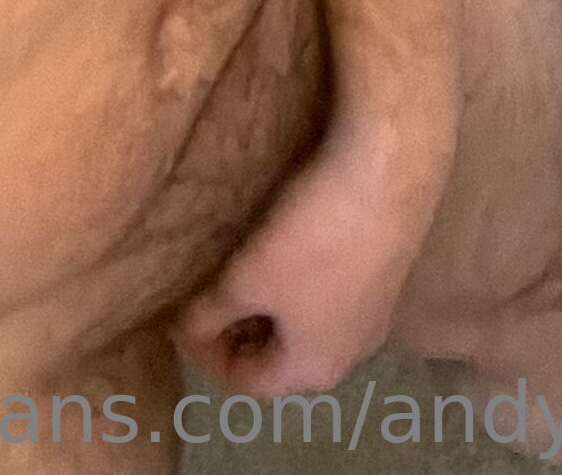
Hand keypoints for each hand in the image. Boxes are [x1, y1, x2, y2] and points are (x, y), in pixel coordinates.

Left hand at [167, 100, 458, 400]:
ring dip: (266, 308)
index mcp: (314, 370)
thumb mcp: (246, 280)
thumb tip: (184, 333)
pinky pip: (327, 297)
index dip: (205, 355)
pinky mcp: (381, 274)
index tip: (175, 319)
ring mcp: (371, 315)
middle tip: (201, 298)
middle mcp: (349, 354)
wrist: (385, 178)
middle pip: (280, 359)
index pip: (249, 382)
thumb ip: (210, 314)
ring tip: (233, 273)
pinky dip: (294, 286)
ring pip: (305, 327)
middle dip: (236, 333)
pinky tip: (280, 249)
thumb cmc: (310, 242)